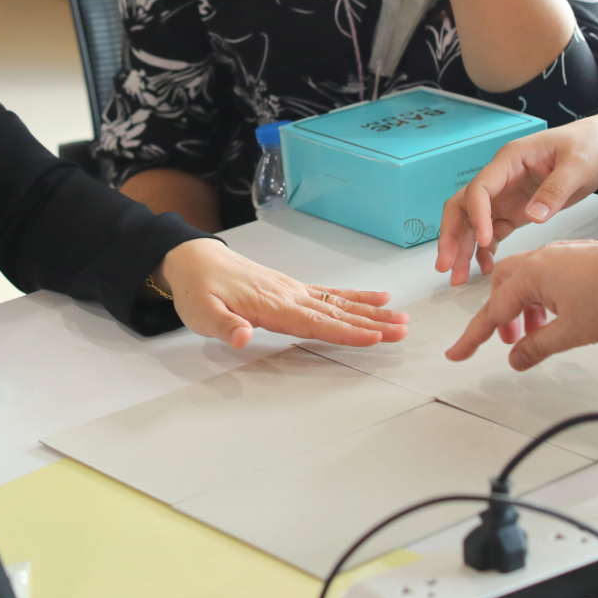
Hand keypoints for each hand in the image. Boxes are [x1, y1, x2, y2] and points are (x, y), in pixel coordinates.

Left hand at [157, 238, 409, 348]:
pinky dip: (356, 296)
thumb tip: (244, 338)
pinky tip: (377, 298)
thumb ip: (224, 327)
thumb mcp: (200, 314)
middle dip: (372, 323)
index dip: (346, 332)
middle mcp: (289, 295)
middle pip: (338, 312)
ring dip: (372, 312)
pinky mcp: (292, 288)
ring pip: (340, 302)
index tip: (374, 338)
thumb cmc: (198, 289)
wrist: (194, 260)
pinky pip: (331, 293)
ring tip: (401, 319)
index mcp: (271, 305)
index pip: (316, 322)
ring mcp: (293, 290)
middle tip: (403, 330)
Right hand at [437, 114, 597, 279]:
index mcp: (510, 160)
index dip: (477, 214)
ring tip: (457, 277)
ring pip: (472, 223)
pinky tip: (486, 268)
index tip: (485, 240)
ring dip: (462, 248)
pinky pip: (492, 231)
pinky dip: (485, 250)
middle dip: (452, 236)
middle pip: (463, 206)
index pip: (480, 188)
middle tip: (446, 266)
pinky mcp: (515, 210)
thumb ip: (554, 190)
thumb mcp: (577, 166)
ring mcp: (505, 196)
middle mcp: (500, 178)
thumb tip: (532, 217)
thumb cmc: (589, 147)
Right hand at [444, 234, 597, 370]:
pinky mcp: (574, 258)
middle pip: (502, 287)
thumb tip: (517, 358)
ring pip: (525, 283)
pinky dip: (543, 300)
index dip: (473, 337)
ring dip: (525, 310)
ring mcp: (557, 256)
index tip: (457, 353)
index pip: (492, 312)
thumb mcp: (571, 332)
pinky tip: (559, 317)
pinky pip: (545, 278)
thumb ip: (538, 347)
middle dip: (501, 317)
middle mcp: (538, 260)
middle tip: (509, 343)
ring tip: (539, 335)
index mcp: (530, 276)